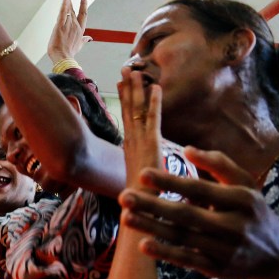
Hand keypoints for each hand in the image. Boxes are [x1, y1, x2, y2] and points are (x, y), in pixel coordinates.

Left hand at [48, 0, 91, 62]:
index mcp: (80, 29)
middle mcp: (75, 26)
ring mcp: (68, 25)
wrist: (63, 58)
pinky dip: (64, 4)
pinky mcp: (60, 26)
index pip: (83, 14)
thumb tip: (90, 38)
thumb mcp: (79, 45)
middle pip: (73, 10)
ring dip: (66, 1)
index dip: (84, 4)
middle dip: (71, 1)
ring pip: (67, 10)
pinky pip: (62, 13)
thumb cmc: (70, 53)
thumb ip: (84, 40)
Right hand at [117, 71, 162, 189]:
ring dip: (137, 90)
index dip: (124, 99)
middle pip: (128, 109)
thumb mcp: (137, 180)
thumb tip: (136, 173)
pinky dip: (154, 103)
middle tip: (126, 69)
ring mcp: (140, 142)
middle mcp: (131, 141)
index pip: (126, 118)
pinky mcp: (152, 144)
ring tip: (135, 70)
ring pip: (137, 110)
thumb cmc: (137, 199)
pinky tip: (156, 88)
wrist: (136, 209)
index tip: (121, 83)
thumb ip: (138, 171)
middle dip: (127, 88)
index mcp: (129, 147)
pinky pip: (153, 119)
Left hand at [119, 146, 278, 278]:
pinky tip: (143, 245)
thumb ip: (219, 165)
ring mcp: (225, 249)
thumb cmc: (251, 211)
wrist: (276, 255)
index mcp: (241, 200)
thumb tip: (188, 149)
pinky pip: (187, 260)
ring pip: (182, 237)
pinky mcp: (217, 269)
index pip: (199, 189)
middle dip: (153, 205)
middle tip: (123, 196)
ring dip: (152, 228)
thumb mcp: (246, 184)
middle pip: (186, 214)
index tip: (142, 174)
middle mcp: (234, 225)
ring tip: (125, 217)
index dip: (170, 182)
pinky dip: (165, 253)